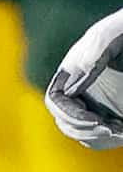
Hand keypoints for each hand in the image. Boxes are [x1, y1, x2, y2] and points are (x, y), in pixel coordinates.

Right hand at [46, 4, 122, 149]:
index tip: (95, 121)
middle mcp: (78, 90)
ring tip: (119, 132)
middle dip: (84, 131)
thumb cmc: (121, 30)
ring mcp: (92, 102)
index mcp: (71, 73)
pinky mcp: (108, 113)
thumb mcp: (108, 37)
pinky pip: (97, 136)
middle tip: (110, 130)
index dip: (70, 115)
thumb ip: (91, 56)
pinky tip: (122, 132)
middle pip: (65, 121)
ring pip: (80, 133)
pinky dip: (107, 141)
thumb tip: (72, 85)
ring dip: (97, 138)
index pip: (55, 101)